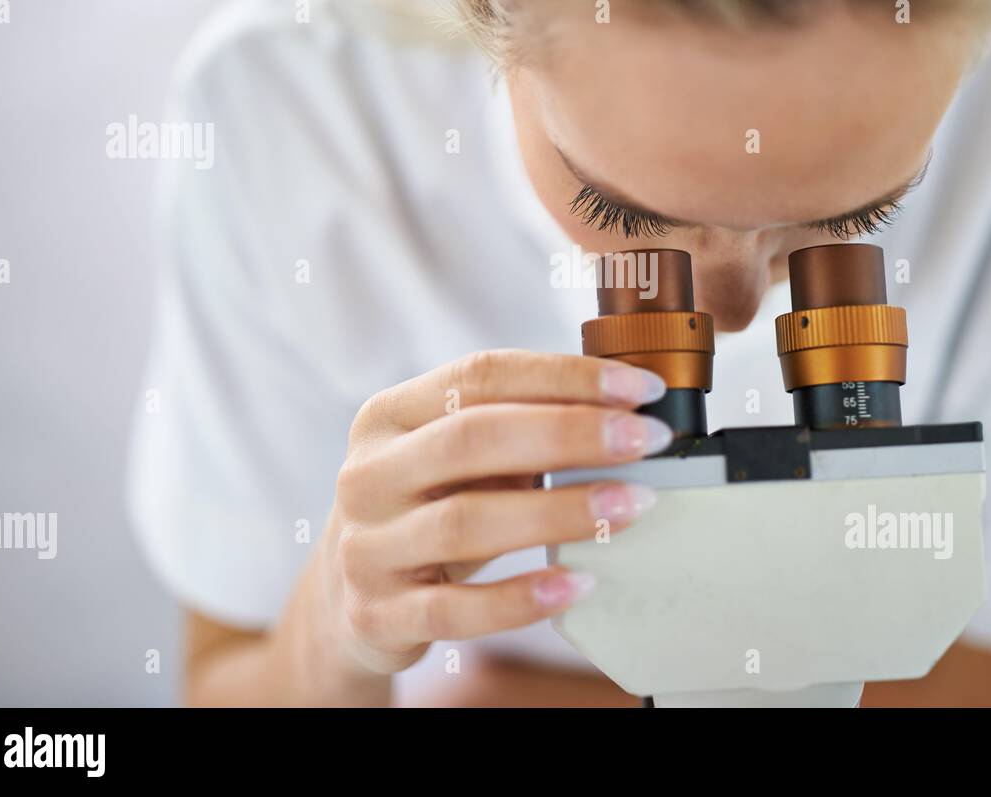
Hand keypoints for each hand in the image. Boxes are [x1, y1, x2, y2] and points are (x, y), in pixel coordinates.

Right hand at [315, 349, 671, 679]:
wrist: (346, 595)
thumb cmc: (428, 508)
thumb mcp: (455, 458)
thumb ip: (518, 428)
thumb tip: (625, 413)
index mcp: (390, 415)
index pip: (481, 375)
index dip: (565, 376)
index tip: (639, 388)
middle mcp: (369, 473)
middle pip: (472, 439)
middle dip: (570, 434)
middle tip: (644, 439)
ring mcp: (367, 546)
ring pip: (467, 521)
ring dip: (561, 512)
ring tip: (631, 504)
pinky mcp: (378, 614)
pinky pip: (457, 609)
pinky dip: (521, 598)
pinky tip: (577, 585)